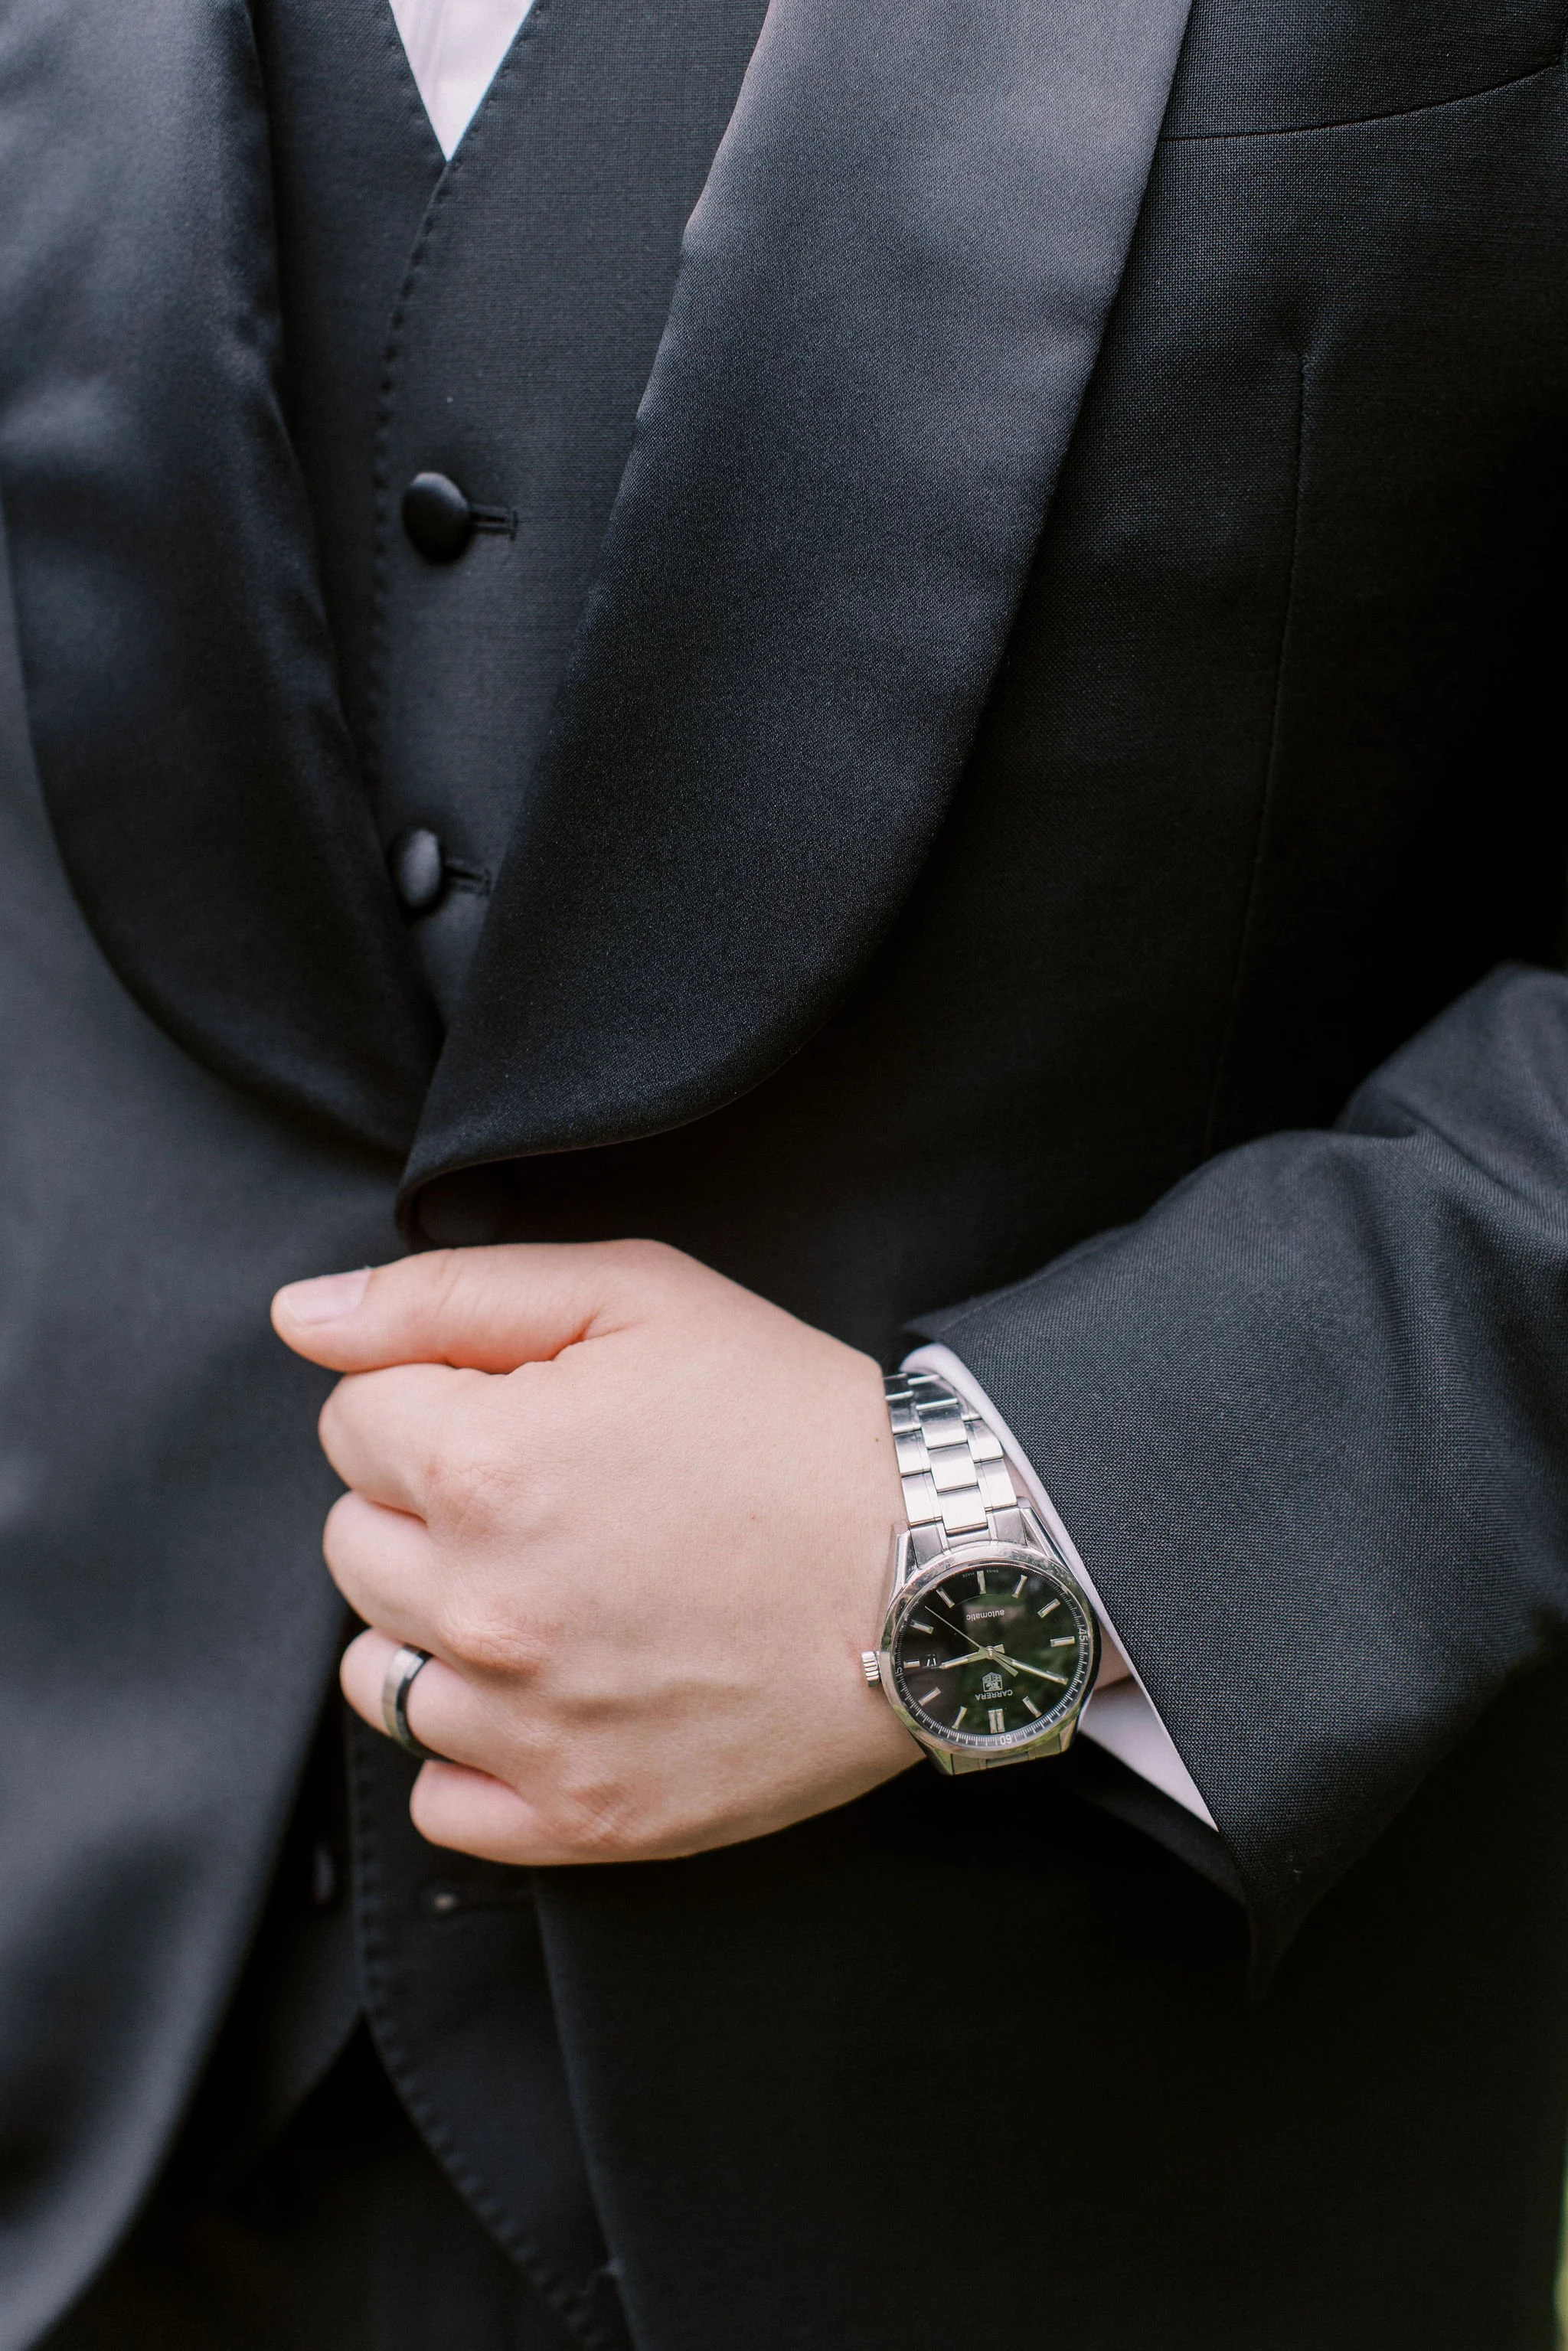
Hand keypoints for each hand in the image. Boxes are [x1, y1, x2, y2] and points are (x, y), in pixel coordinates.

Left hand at [272, 1241, 917, 1866]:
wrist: (942, 1565)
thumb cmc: (794, 1418)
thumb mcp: (637, 1296)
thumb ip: (447, 1295)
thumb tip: (301, 1316)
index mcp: (483, 1465)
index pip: (350, 1420)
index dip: (438, 1396)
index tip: (532, 1408)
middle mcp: (484, 1607)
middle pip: (351, 1542)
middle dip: (427, 1503)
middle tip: (555, 1491)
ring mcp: (529, 1727)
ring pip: (380, 1672)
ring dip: (438, 1624)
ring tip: (555, 1590)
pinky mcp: (582, 1816)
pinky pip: (440, 1799)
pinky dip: (476, 1749)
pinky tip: (556, 1690)